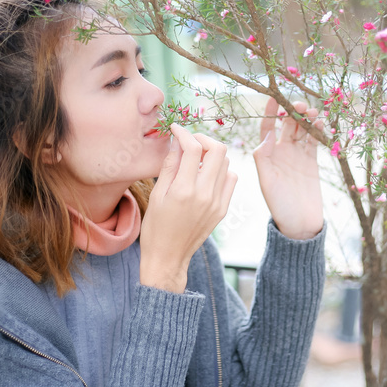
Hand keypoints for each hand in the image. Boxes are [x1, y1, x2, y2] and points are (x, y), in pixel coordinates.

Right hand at [139, 123, 237, 291]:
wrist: (169, 257)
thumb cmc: (156, 227)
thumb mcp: (157, 194)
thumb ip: (169, 166)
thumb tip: (177, 142)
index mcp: (184, 190)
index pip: (192, 148)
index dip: (184, 133)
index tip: (176, 129)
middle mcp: (205, 194)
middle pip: (218, 150)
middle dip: (203, 138)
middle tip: (190, 141)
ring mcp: (217, 202)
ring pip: (227, 162)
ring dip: (213, 153)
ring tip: (196, 157)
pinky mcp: (223, 209)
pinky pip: (231, 179)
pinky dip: (221, 170)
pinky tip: (206, 174)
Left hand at [253, 98, 324, 239]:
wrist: (300, 224)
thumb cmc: (279, 205)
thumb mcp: (266, 182)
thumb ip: (264, 158)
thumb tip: (267, 136)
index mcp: (267, 155)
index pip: (267, 128)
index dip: (271, 112)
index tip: (274, 97)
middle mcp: (282, 152)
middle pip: (287, 125)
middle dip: (293, 112)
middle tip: (301, 106)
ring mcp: (298, 155)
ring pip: (302, 130)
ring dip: (307, 119)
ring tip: (313, 112)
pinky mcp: (312, 161)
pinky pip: (314, 141)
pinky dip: (317, 130)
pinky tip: (321, 123)